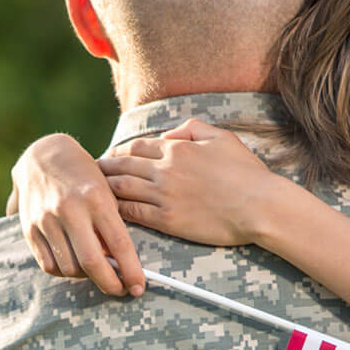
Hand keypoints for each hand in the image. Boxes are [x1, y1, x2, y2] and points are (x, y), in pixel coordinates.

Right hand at [10, 133, 144, 296]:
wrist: (43, 156)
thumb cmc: (86, 176)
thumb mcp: (106, 192)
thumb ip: (112, 225)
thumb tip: (120, 265)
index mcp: (96, 198)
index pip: (119, 243)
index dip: (131, 270)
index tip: (139, 287)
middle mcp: (70, 209)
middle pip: (92, 262)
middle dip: (110, 284)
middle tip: (121, 290)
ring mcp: (46, 220)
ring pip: (69, 268)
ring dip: (87, 276)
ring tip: (98, 270)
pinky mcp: (29, 229)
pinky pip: (49, 265)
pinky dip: (65, 272)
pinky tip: (76, 265)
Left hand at [101, 119, 285, 246]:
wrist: (260, 206)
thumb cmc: (247, 172)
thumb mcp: (223, 138)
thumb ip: (193, 128)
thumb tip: (170, 135)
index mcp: (178, 149)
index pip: (137, 147)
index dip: (119, 152)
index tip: (110, 157)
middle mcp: (165, 170)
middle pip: (122, 166)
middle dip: (103, 168)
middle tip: (90, 173)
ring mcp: (164, 196)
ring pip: (122, 189)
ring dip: (104, 188)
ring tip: (92, 192)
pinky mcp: (168, 220)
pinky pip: (133, 213)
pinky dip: (117, 210)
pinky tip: (109, 212)